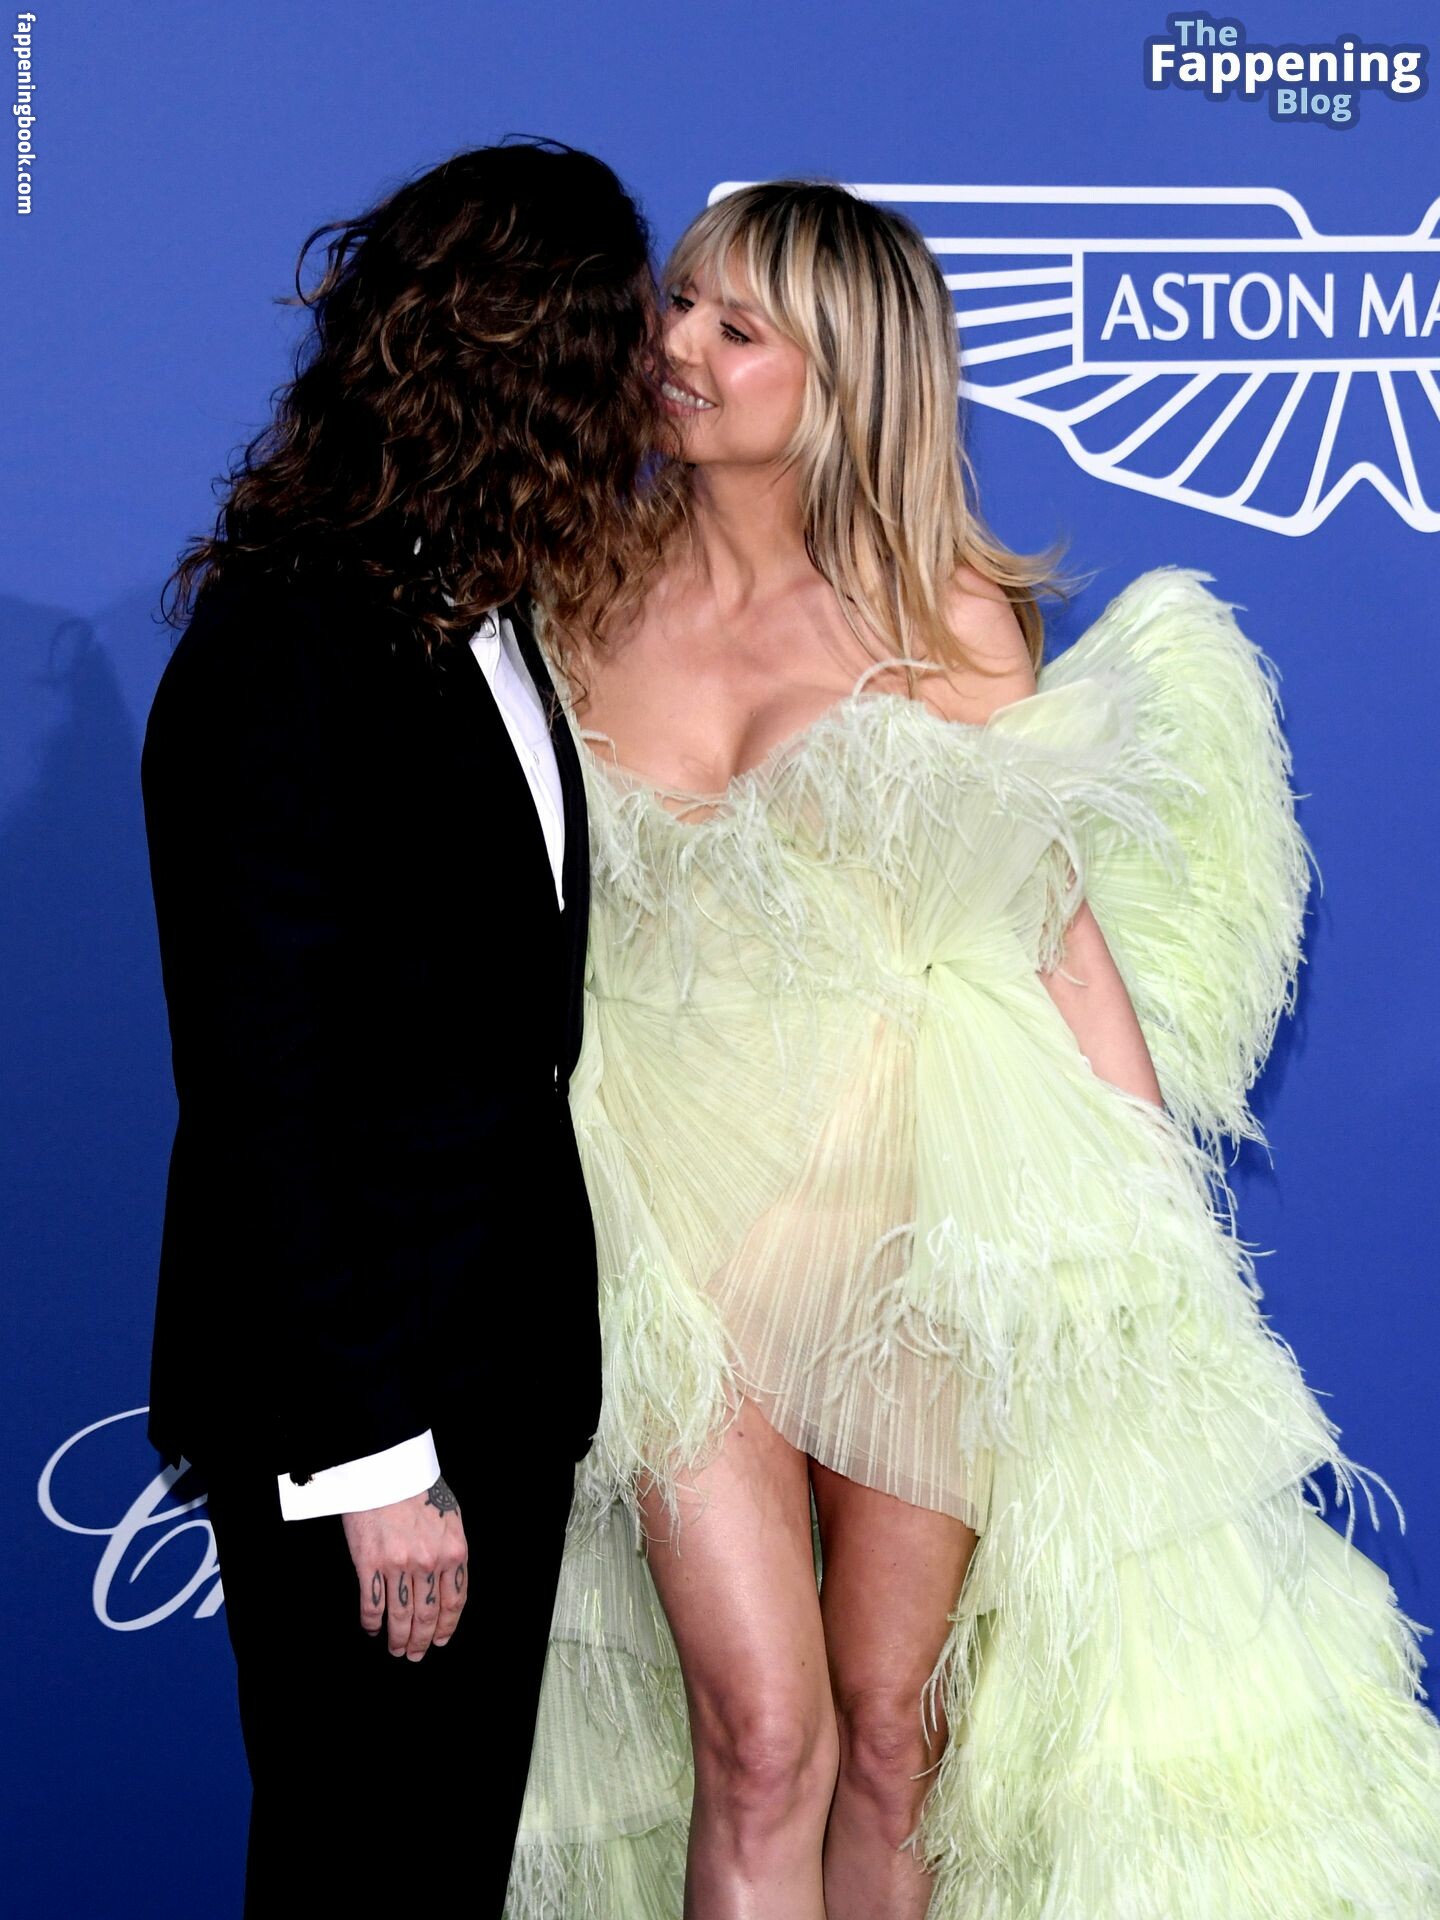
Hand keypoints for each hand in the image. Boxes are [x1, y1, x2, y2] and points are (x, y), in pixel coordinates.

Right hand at [341, 1474, 466, 1659]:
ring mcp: (398, 1566)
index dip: (446, 1626)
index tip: (440, 1640)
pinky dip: (371, 1623)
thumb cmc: (418, 1487)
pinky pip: (371, 1605)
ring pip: (400, 1617)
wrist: (387, 1468)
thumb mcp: (450, 1516)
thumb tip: (448, 1580)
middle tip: (415, 1655)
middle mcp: (429, 1563)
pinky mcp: (369, 1564)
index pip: (454, 1602)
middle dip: (421, 1641)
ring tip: (395, 1649)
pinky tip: (372, 1629)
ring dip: (397, 1639)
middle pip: (427, 1616)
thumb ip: (451, 1549)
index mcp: (454, 1551)